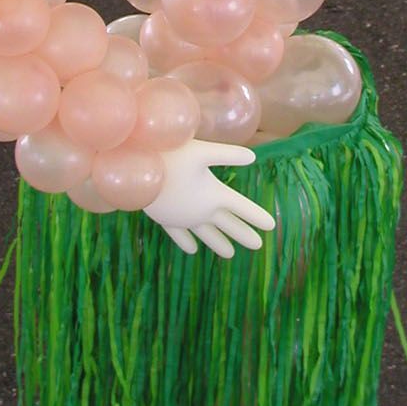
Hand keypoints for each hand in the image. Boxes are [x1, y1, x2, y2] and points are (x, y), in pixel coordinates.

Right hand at [143, 139, 274, 257]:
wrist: (134, 170)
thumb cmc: (170, 156)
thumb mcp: (202, 151)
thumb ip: (228, 154)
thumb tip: (253, 157)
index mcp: (215, 195)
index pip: (242, 208)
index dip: (257, 216)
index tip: (271, 226)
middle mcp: (202, 211)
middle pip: (228, 225)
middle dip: (244, 233)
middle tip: (258, 245)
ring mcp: (184, 218)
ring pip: (206, 234)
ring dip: (219, 243)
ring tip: (230, 254)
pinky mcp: (166, 220)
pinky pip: (180, 235)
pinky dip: (187, 242)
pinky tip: (192, 250)